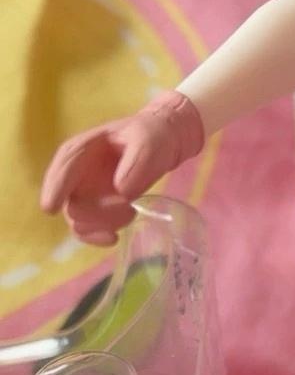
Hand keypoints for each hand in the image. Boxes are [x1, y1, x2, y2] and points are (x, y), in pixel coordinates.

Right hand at [39, 91, 204, 245]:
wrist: (163, 143)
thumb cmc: (152, 136)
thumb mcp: (149, 140)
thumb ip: (137, 161)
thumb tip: (122, 191)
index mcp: (81, 150)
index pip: (63, 168)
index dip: (55, 188)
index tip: (52, 208)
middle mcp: (75, 174)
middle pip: (73, 205)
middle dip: (100, 213)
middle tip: (129, 207)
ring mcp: (83, 193)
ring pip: (79, 221)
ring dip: (104, 225)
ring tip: (131, 212)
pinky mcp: (94, 209)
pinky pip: (85, 230)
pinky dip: (97, 237)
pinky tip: (114, 237)